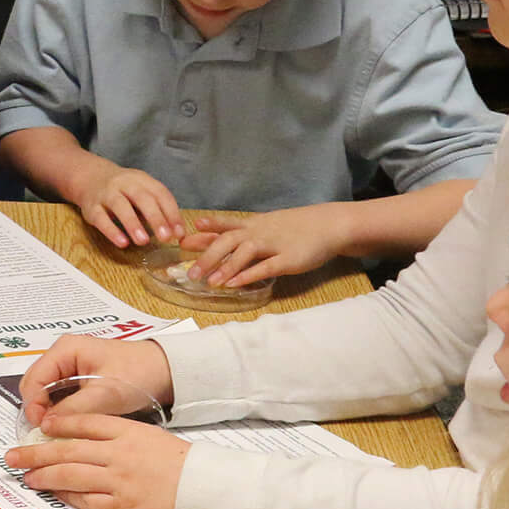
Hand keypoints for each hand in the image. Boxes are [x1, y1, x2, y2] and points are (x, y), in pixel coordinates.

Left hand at [2, 413, 190, 508]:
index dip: (58, 424)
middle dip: (35, 452)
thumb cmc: (182, 463)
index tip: (40, 425)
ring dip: (44, 475)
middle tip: (12, 455)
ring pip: (70, 475)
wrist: (209, 490)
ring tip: (27, 475)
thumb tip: (82, 439)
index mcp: (127, 432)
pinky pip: (86, 500)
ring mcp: (119, 482)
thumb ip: (117, 436)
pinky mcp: (123, 508)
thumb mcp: (150, 437)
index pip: (84, 423)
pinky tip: (53, 492)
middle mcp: (118, 454)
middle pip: (67, 450)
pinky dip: (66, 495)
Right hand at [17, 336, 172, 422]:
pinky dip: (61, 411)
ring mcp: (70, 367)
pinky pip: (60, 397)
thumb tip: (48, 426)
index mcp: (64, 350)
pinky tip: (68, 425)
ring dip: (50, 412)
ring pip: (46, 393)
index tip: (40, 428)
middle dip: (38, 410)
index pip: (33, 380)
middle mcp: (63, 356)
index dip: (33, 405)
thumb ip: (74, 409)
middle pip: (35, 386)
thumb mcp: (106, 393)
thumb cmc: (139, 372)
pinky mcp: (79, 380)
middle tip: (46, 433)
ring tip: (57, 432)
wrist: (166, 370)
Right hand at [70, 161, 182, 247]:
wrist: (91, 177)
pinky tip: (122, 243)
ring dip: (133, 224)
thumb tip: (177, 234)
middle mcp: (124, 183)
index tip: (179, 233)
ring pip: (120, 205)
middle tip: (165, 238)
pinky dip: (112, 231)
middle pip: (142, 198)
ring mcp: (106, 194)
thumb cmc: (124, 190)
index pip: (161, 194)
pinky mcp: (91, 207)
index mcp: (142, 180)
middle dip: (155, 218)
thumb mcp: (143, 192)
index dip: (172, 214)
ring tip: (143, 241)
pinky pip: (101, 218)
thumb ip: (159, 210)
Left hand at [179, 206, 348, 288]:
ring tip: (209, 282)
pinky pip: (266, 267)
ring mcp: (274, 245)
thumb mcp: (262, 224)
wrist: (328, 224)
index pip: (223, 227)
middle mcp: (259, 233)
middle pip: (228, 241)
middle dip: (207, 256)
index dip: (202, 234)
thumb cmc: (292, 227)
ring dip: (226, 267)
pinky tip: (234, 284)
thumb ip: (238, 230)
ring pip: (245, 253)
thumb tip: (207, 233)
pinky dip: (249, 275)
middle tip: (188, 273)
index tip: (180, 241)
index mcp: (252, 225)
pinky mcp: (289, 259)